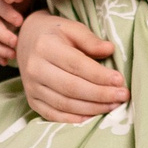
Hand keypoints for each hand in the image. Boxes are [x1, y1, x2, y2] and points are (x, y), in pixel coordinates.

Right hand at [15, 9, 126, 123]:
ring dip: (92, 108)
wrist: (25, 40)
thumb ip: (90, 40)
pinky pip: (54, 115)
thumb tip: (110, 50)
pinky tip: (93, 116)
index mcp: (45, 46)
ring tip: (114, 105)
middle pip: (72, 87)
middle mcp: (35, 68)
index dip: (100, 75)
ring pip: (65, 104)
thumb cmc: (54, 33)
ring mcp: (31, 87)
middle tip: (122, 96)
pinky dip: (74, 119)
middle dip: (100, 94)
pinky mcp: (32, 100)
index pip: (77, 65)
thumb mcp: (71, 28)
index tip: (120, 80)